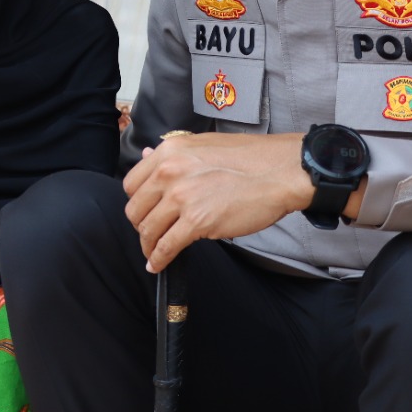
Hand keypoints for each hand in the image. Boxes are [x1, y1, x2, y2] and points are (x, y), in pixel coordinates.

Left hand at [122, 133, 314, 272]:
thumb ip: (174, 156)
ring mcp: (182, 197)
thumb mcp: (203, 146)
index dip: (137, 202)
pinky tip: (158, 265)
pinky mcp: (196, 221)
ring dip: (148, 246)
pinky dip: (158, 259)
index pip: (132, 184)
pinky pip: (166, 246)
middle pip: (135, 209)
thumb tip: (147, 155)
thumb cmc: (249, 159)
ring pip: (148, 230)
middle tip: (150, 235)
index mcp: (169, 152)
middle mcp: (169, 172)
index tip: (145, 212)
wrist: (279, 172)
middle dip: (140, 226)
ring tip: (153, 254)